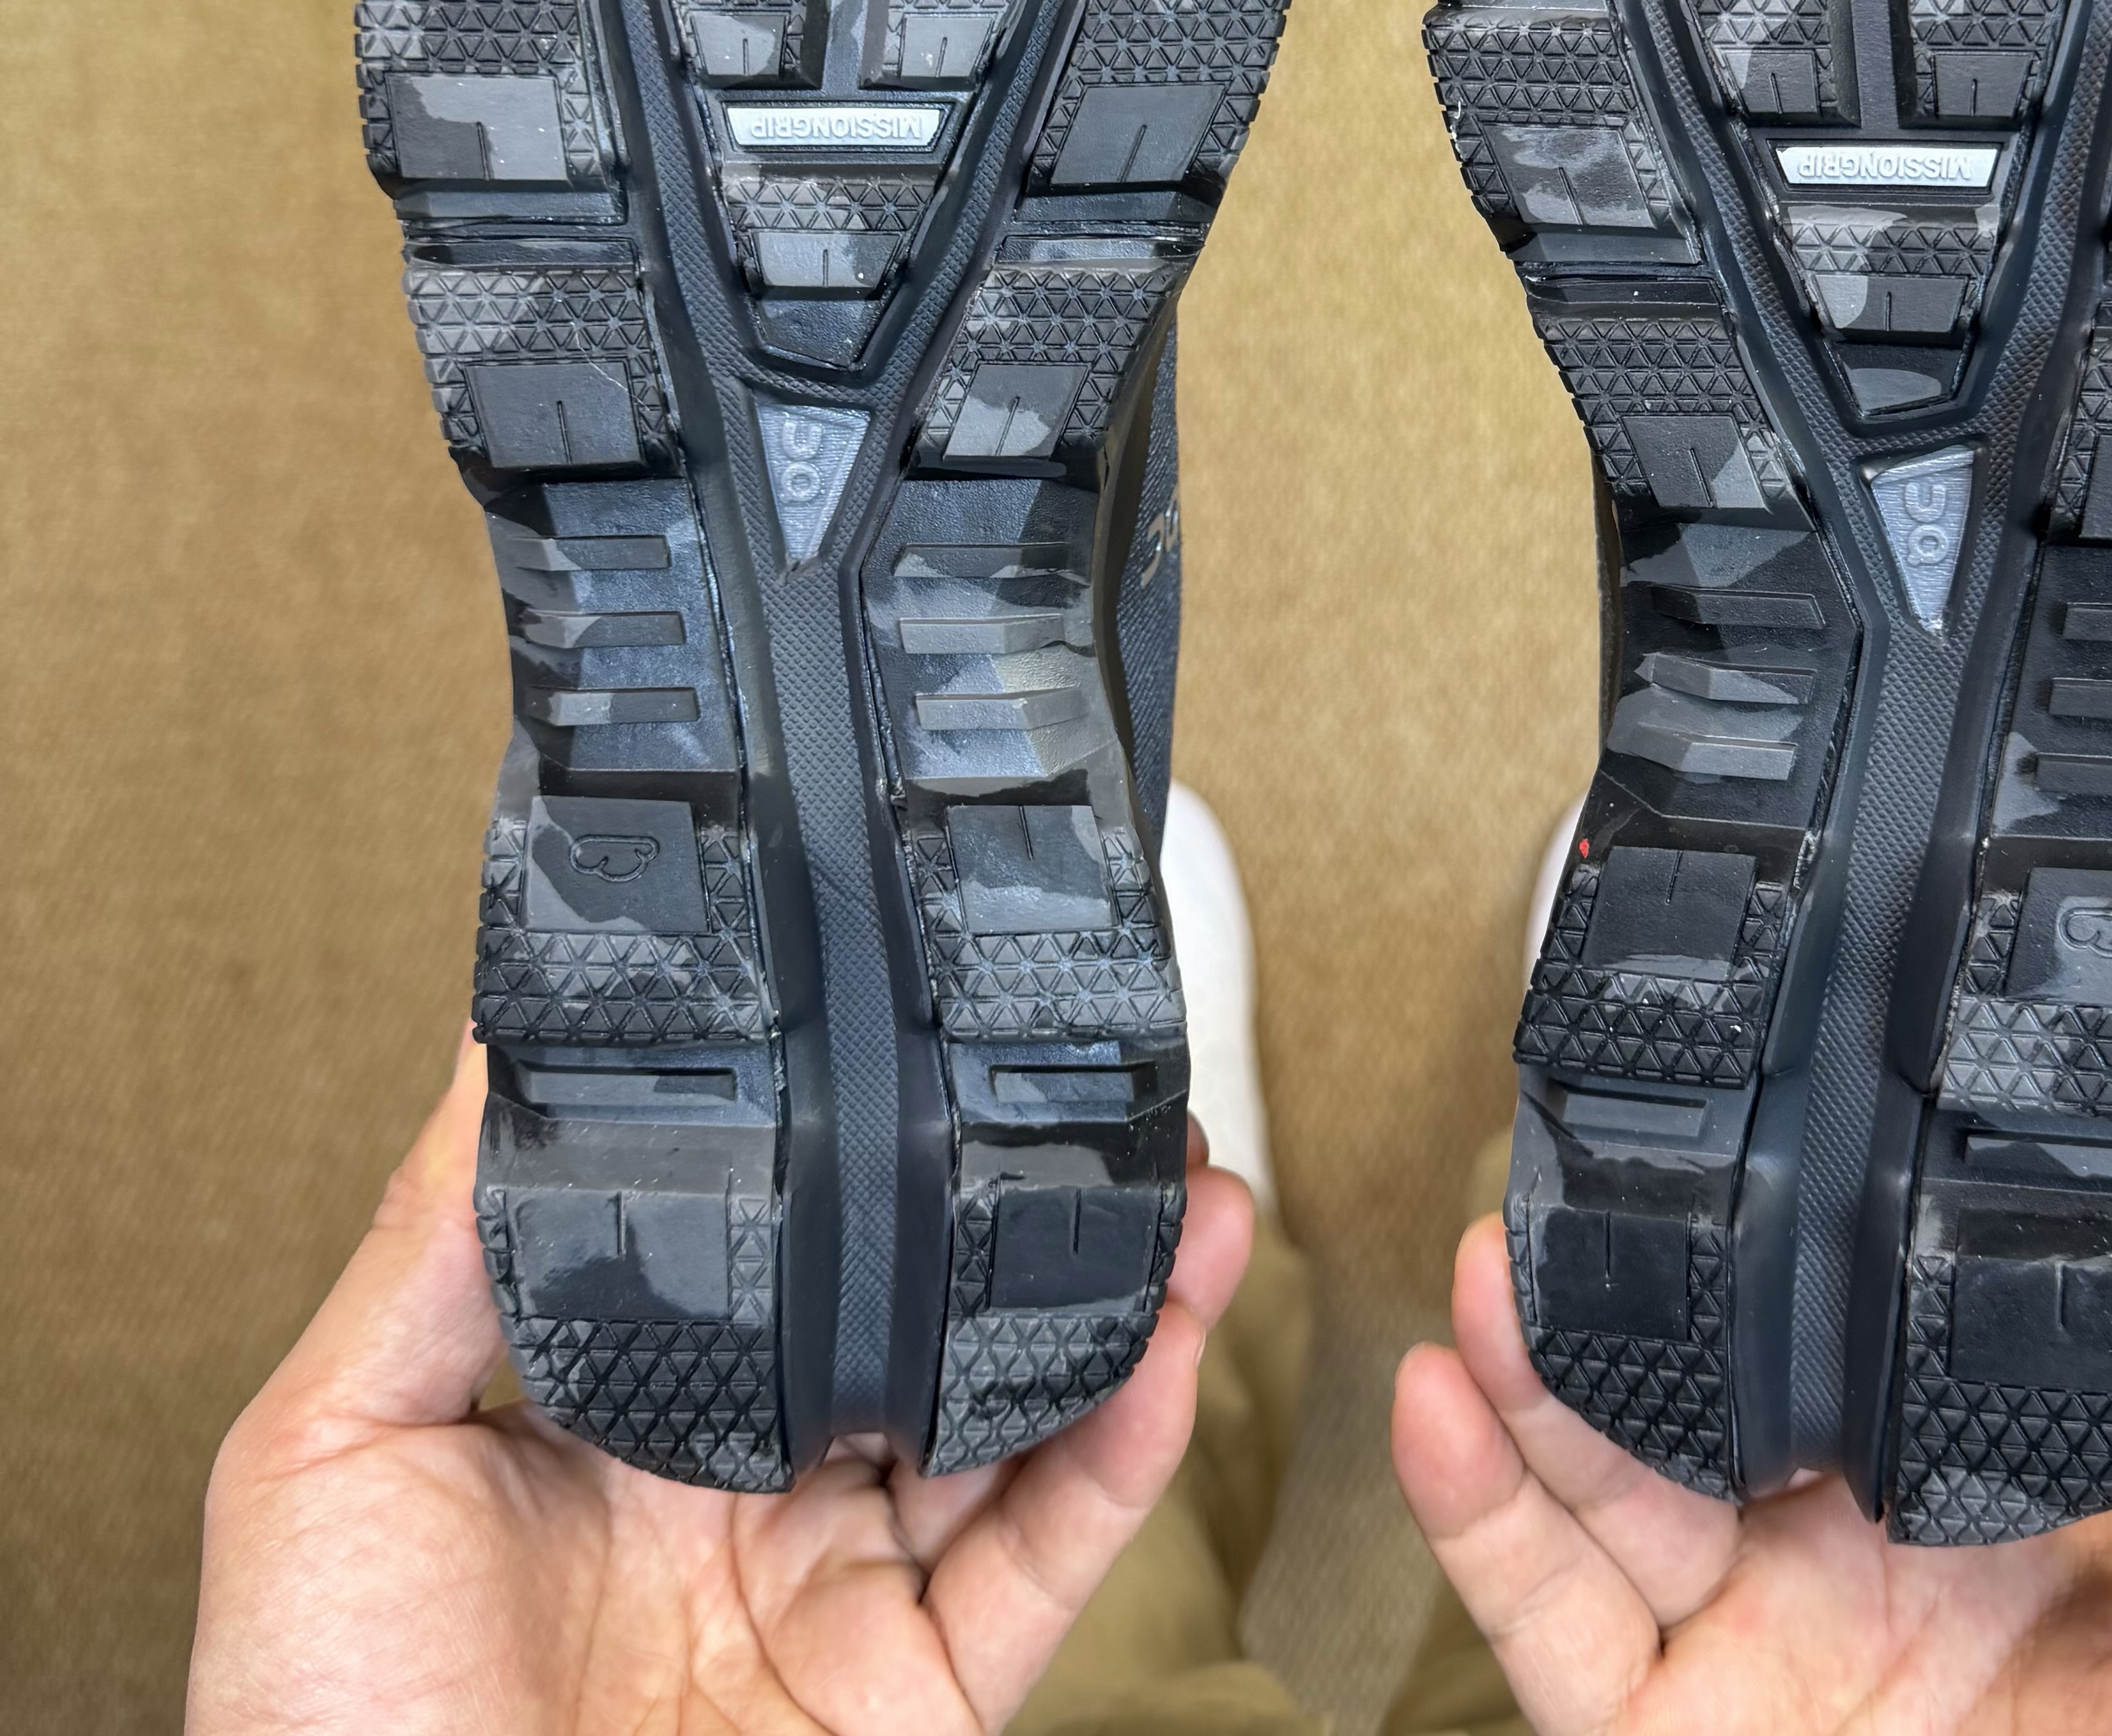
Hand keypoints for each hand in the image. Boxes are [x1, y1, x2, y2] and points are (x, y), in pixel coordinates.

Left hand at [187, 1035, 1252, 1734]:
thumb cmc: (322, 1723)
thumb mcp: (330, 1452)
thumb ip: (430, 1250)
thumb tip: (497, 1044)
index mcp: (641, 1415)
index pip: (790, 1252)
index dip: (880, 1154)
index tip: (941, 1037)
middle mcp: (762, 1489)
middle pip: (933, 1323)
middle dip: (1037, 1210)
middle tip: (1121, 1099)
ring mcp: (848, 1593)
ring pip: (1022, 1420)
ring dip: (1122, 1298)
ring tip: (1197, 1186)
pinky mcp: (917, 1697)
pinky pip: (1045, 1562)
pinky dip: (1125, 1454)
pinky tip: (1169, 1345)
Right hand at [1394, 1216, 2111, 1734]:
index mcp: (1988, 1526)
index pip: (1876, 1352)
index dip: (1809, 1250)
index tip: (1774, 1141)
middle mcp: (1843, 1569)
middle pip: (1708, 1395)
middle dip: (1629, 1286)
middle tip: (1583, 1174)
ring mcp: (1742, 1659)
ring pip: (1601, 1488)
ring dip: (1528, 1369)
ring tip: (1488, 1261)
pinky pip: (1547, 1631)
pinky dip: (1477, 1518)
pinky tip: (1438, 1408)